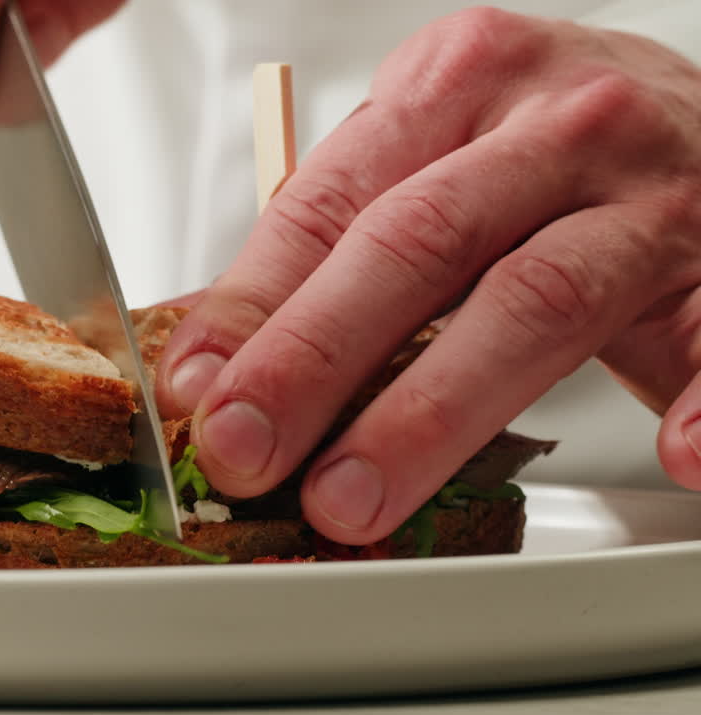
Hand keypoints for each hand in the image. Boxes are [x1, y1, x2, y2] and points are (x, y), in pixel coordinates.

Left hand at [153, 8, 700, 544]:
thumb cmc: (549, 148)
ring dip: (435, 410)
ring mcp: (650, 194)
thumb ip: (331, 247)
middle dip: (316, 360)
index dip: (252, 306)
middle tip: (246, 451)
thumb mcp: (428, 158)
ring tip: (358, 492)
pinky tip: (676, 453)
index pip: (327, 204)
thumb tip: (210, 361)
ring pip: (537, 301)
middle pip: (416, 246)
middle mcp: (551, 127)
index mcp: (453, 88)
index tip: (196, 390)